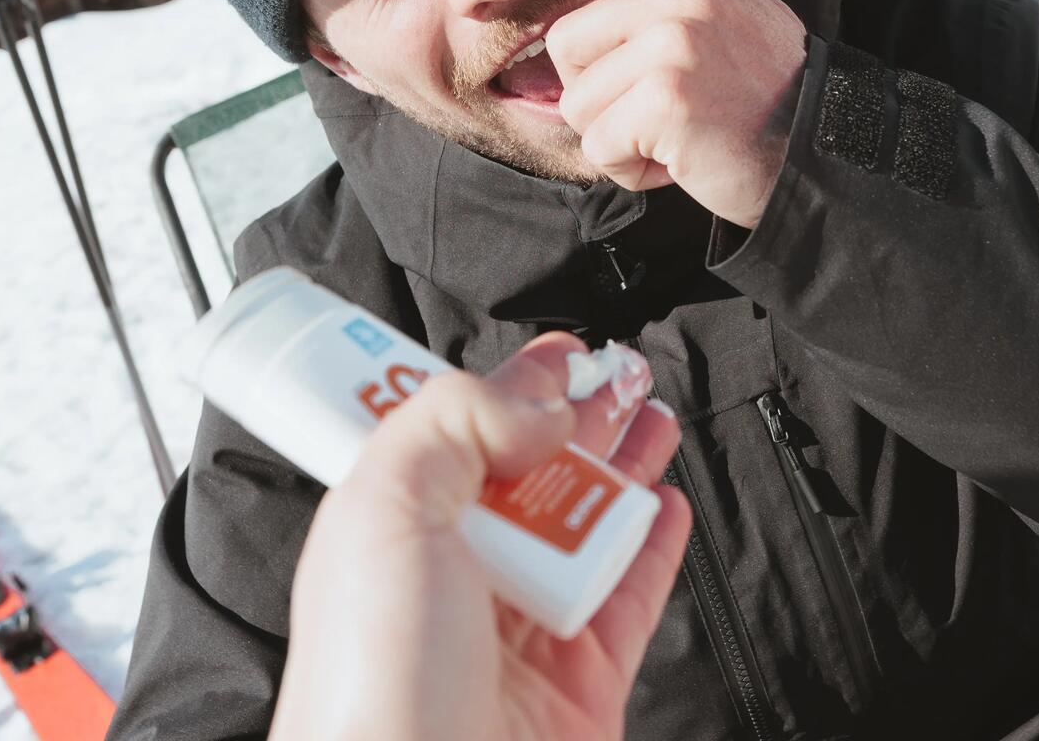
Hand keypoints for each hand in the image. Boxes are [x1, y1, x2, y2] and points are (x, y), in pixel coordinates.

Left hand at [271, 333, 689, 740]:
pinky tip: (666, 504)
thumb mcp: (386, 509)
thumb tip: (535, 396)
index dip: (503, 387)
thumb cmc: (372, 687)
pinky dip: (653, 545)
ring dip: (622, 465)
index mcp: (390, 529)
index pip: (451, 432)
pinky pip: (627, 598)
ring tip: (652, 414)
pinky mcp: (580, 683)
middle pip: (528, 473)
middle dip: (576, 415)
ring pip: (584, 527)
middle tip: (619, 370)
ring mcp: (520, 631)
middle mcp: (453, 576)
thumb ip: (456, 421)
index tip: (556, 352)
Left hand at [470, 0, 805, 228]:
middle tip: (661, 110)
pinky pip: (601, 144)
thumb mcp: (751, 7)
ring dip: (616, 138)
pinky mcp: (665, 98)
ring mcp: (673, 43)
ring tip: (674, 136)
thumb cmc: (773, 85)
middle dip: (600, 93)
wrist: (817, 152)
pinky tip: (676, 161)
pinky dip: (628, 169)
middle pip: (568, 43)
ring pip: (579, 101)